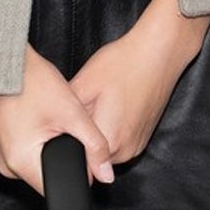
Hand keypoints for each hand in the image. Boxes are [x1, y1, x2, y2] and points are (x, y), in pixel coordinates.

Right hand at [0, 42, 115, 192]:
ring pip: (40, 163)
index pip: (60, 185)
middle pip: (50, 175)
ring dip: (51, 146)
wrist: (4, 61)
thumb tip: (106, 172)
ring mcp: (4, 156)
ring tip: (49, 119)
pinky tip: (41, 119)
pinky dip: (40, 140)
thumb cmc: (31, 81)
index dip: (78, 169)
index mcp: (22, 162)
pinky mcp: (5, 146)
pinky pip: (29, 153)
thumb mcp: (71, 113)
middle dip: (64, 154)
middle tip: (61, 124)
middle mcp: (8, 165)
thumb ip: (94, 145)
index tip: (78, 145)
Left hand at [66, 0, 209, 168]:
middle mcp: (125, 152)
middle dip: (79, 136)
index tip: (59, 125)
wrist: (160, 52)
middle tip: (80, 109)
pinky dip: (109, 128)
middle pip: (88, 155)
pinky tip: (111, 106)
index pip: (74, 158)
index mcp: (108, 143)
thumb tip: (49, 131)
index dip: (63, 141)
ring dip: (95, 133)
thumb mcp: (83, 86)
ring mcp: (136, 146)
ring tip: (99, 105)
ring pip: (103, 148)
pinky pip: (118, 141)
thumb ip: (65, 117)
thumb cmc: (125, 64)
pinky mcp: (142, 138)